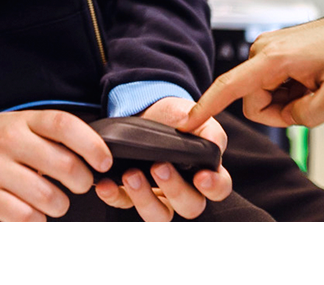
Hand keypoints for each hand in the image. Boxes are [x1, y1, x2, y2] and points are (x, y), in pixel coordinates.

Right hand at [0, 110, 112, 221]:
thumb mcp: (22, 126)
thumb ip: (53, 136)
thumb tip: (95, 155)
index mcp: (24, 121)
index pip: (64, 126)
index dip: (91, 144)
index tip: (103, 161)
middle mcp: (9, 142)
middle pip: (63, 164)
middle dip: (82, 181)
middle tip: (80, 184)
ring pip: (47, 196)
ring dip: (60, 204)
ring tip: (55, 200)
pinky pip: (25, 216)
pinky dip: (38, 219)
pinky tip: (35, 211)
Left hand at [91, 96, 230, 220]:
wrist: (146, 108)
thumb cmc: (176, 117)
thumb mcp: (193, 117)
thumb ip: (208, 129)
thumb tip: (215, 145)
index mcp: (205, 173)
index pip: (218, 188)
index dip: (213, 187)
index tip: (202, 177)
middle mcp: (184, 191)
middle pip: (189, 207)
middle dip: (175, 190)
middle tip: (160, 167)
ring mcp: (157, 195)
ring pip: (158, 215)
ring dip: (144, 198)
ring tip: (131, 174)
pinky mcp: (129, 194)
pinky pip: (122, 203)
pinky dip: (113, 196)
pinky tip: (106, 184)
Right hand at [181, 13, 323, 130]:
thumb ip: (306, 117)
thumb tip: (285, 116)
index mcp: (274, 59)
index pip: (229, 87)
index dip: (206, 108)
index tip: (186, 124)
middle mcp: (263, 50)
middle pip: (254, 102)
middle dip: (282, 111)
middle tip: (314, 97)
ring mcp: (267, 50)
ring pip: (263, 96)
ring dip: (289, 100)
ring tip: (315, 84)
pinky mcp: (273, 53)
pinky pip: (272, 86)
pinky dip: (291, 91)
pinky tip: (311, 79)